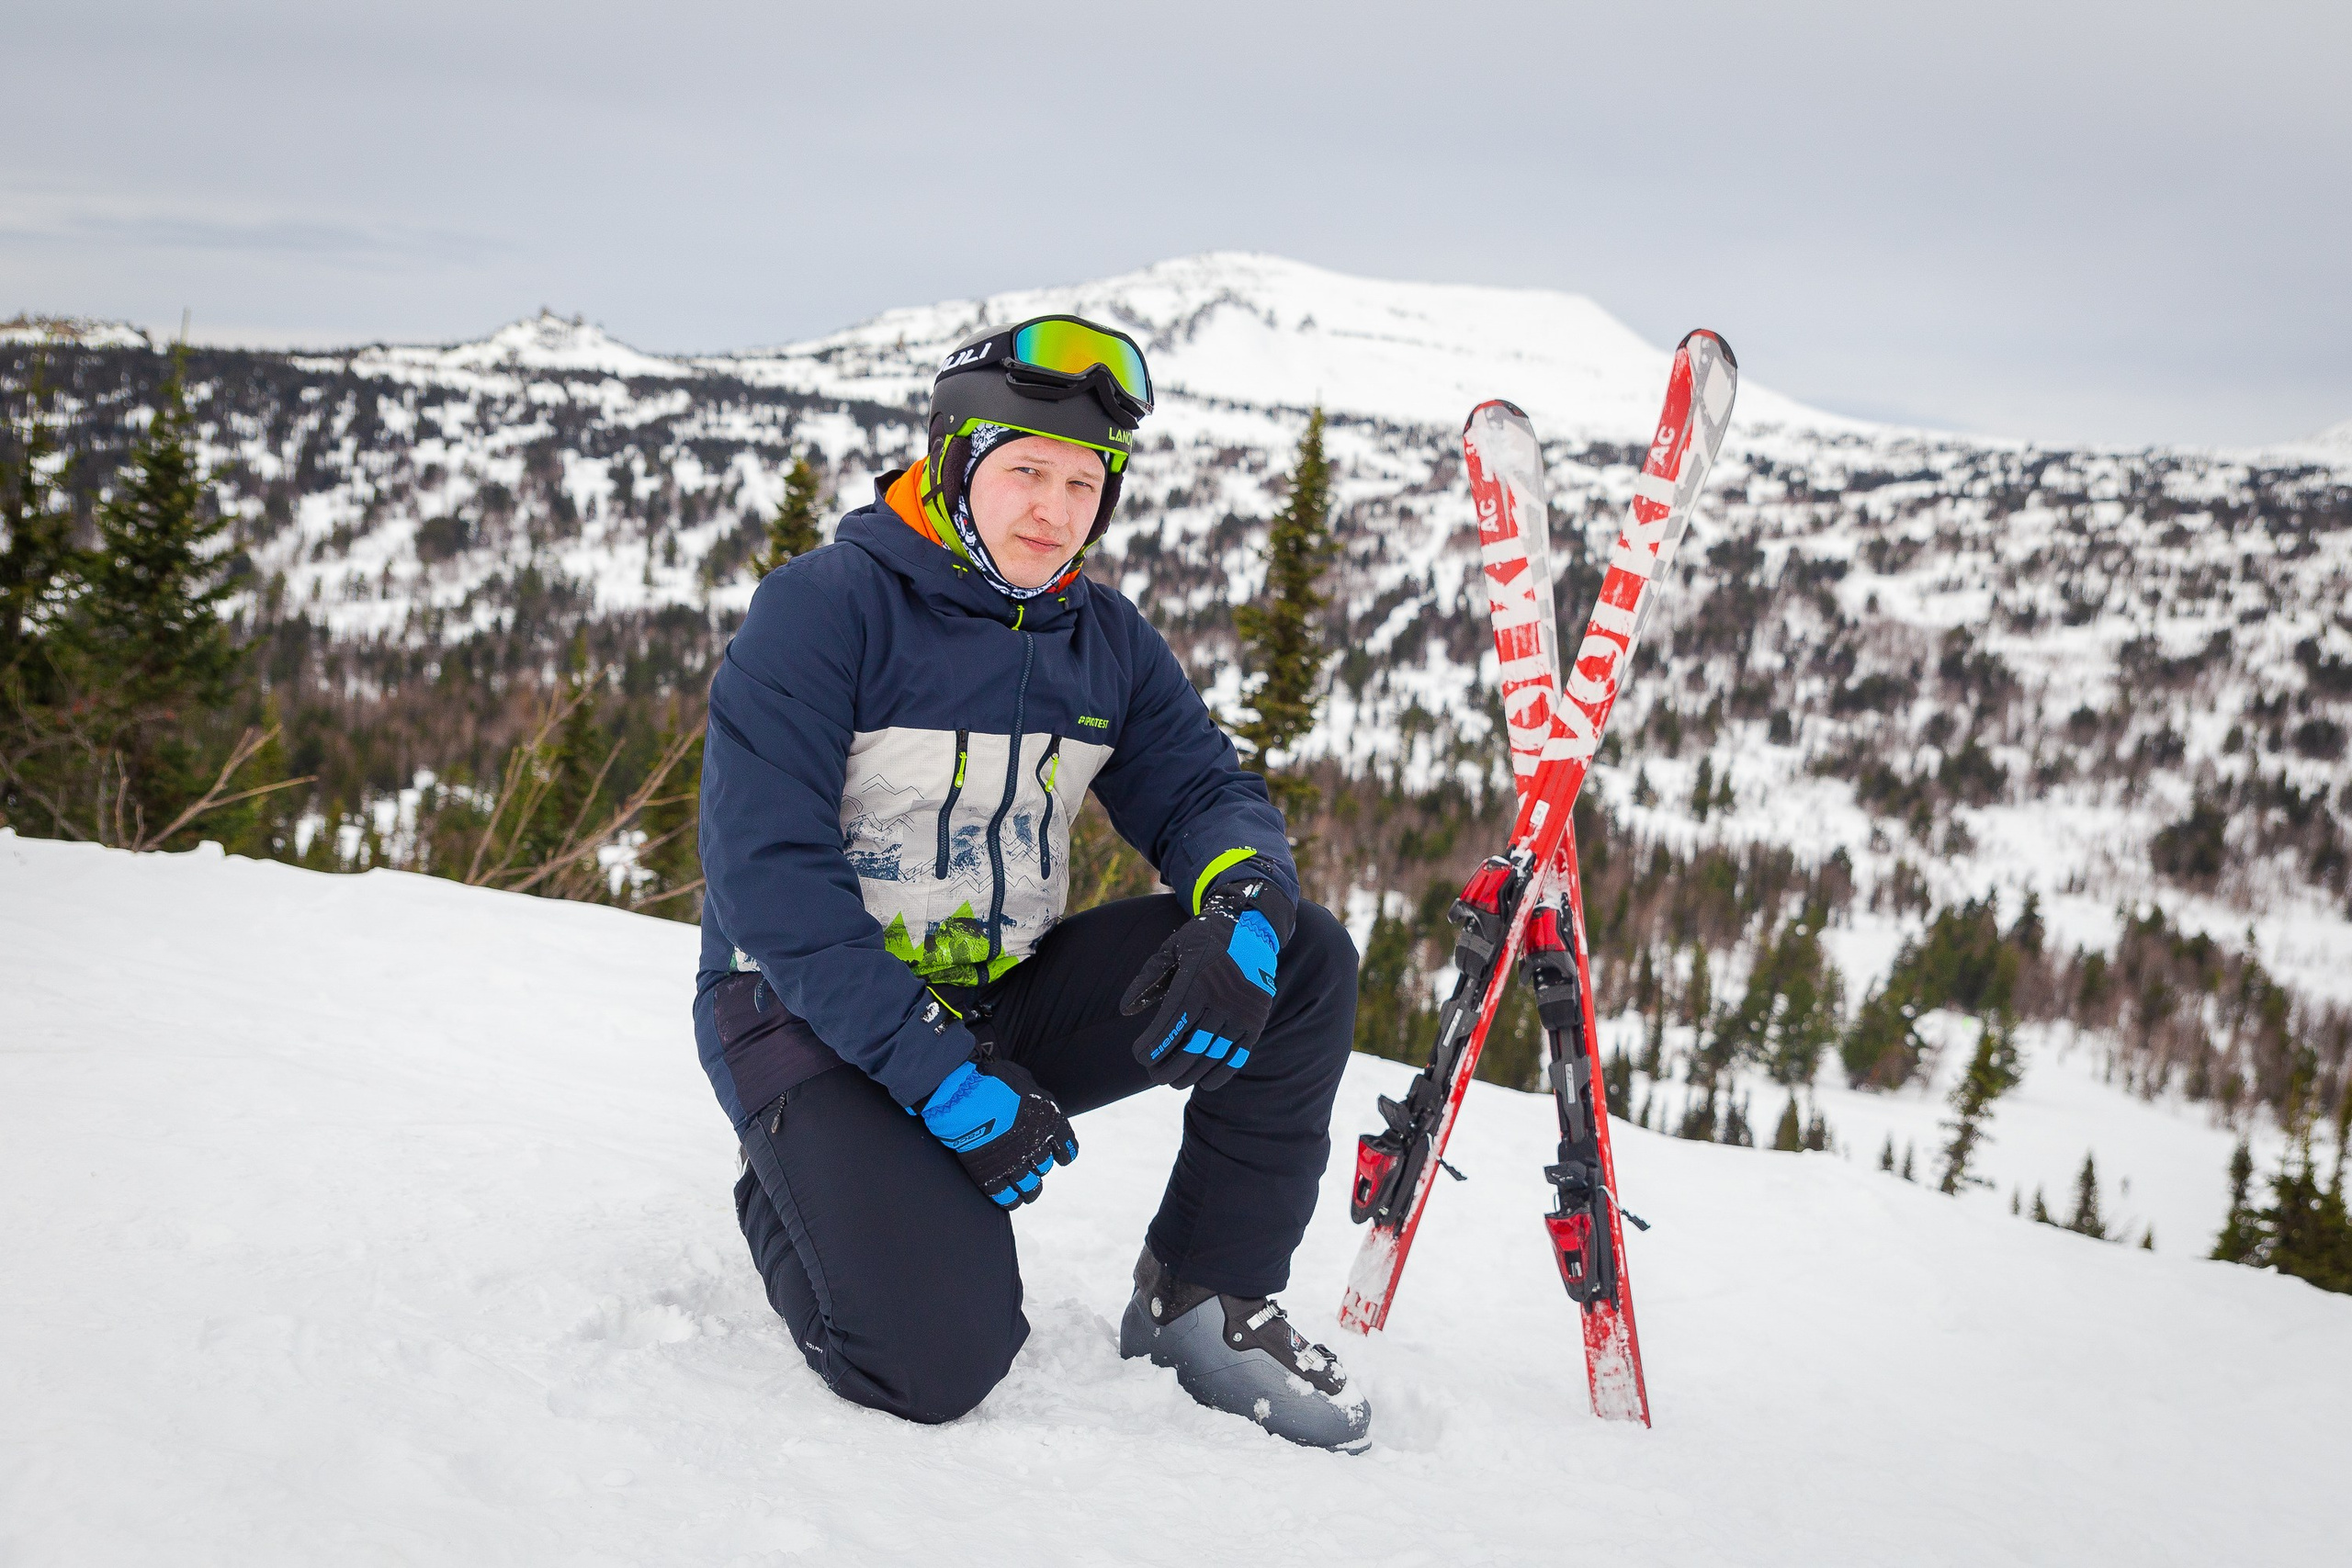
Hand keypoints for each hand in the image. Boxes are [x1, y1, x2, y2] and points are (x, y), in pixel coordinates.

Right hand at [918, 1052, 1077, 1207]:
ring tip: (1025, 1190)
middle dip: (1038, 1166)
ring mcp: (1014, 1163)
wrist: (962, 1096)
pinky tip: (1011, 1199)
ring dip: (1030, 1189)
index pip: (1068, 1148)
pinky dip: (1011, 1200)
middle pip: (1045, 1167)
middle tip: (1028, 1162)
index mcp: (1049, 1121)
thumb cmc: (990, 1082)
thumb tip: (1033, 1099)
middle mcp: (1036, 1145)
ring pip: (1030, 1187)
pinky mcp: (991, 1175)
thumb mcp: (1023, 1080)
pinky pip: (1007, 1197)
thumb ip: (1033, 1096)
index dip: (1063, 1154)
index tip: (1059, 1156)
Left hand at [1120, 871, 1295, 1091]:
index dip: (1153, 1047)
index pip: (1170, 1026)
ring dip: (1190, 1074)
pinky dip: (1220, 1073)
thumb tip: (1125, 1010)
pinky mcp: (1256, 1021)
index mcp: (1197, 981)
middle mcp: (1222, 1000)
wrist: (1251, 928)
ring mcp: (1242, 1013)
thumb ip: (1147, 979)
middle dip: (1167, 1067)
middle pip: (1190, 1048)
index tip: (1139, 1055)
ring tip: (1173, 1080)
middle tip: (1153, 1075)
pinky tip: (1204, 1082)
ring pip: (1212, 1055)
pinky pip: (1237, 1056)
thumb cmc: (1203, 939)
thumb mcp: (1171, 949)